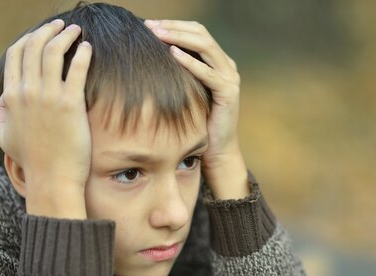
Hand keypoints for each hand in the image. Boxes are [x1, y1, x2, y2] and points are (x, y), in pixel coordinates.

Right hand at [0, 19, 92, 191]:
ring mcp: (48, 98)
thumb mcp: (5, 138)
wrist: (52, 179)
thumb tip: (1, 100)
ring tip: (77, 31)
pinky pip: (76, 69)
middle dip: (48, 30)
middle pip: (34, 47)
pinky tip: (88, 48)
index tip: (42, 34)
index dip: (29, 39)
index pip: (15, 55)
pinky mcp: (70, 105)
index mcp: (11, 97)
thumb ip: (1, 115)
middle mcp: (27, 93)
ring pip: (54, 52)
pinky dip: (82, 53)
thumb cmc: (32, 162)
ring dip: (66, 36)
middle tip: (62, 26)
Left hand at [146, 19, 249, 198]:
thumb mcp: (184, 92)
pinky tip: (173, 54)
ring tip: (158, 35)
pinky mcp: (229, 93)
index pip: (196, 32)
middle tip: (149, 26)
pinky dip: (191, 62)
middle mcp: (226, 65)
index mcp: (216, 61)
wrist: (215, 151)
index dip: (173, 25)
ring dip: (179, 38)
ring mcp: (230, 77)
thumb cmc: (195, 123)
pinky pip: (209, 73)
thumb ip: (175, 74)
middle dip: (174, 27)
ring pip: (206, 46)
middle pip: (201, 33)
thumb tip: (145, 58)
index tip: (148, 24)